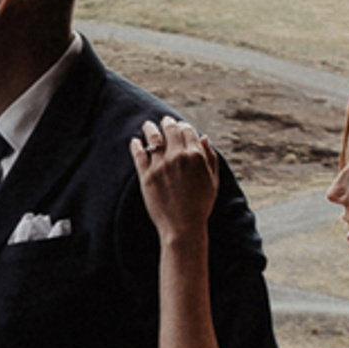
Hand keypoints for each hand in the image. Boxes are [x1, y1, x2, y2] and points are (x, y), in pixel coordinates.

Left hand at [129, 114, 217, 242]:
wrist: (183, 226)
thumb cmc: (201, 205)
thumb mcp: (213, 180)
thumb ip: (210, 157)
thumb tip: (204, 138)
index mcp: (196, 156)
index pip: (187, 131)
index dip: (183, 127)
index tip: (180, 126)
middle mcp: (177, 156)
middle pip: (170, 130)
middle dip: (167, 123)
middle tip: (164, 120)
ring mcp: (160, 165)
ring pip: (153, 138)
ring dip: (150, 128)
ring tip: (148, 125)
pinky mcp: (146, 175)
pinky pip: (139, 154)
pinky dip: (136, 145)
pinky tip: (135, 141)